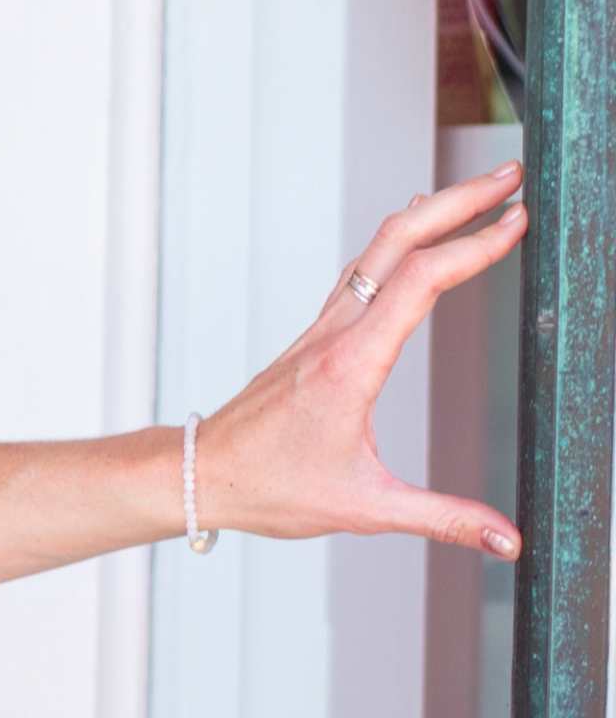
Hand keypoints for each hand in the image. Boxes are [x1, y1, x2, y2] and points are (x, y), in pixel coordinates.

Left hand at [190, 157, 528, 556]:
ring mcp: (321, 330)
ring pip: (376, 251)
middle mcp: (334, 334)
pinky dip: (399, 242)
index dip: (474, 245)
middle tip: (512, 175)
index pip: (421, 282)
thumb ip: (442, 520)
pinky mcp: (314, 337)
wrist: (198, 474)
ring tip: (481, 191)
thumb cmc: (268, 489)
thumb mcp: (363, 508)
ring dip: (430, 214)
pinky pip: (361, 272)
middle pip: (398, 243)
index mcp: (351, 365)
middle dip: (458, 202)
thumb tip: (509, 542)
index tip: (520, 218)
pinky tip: (417, 233)